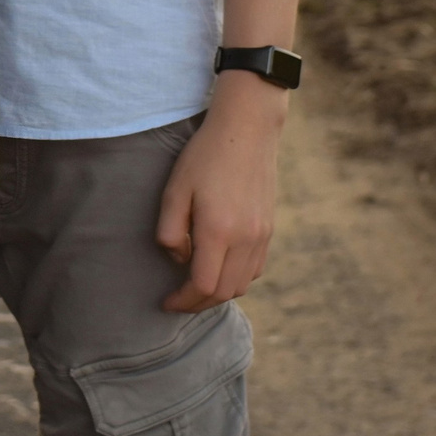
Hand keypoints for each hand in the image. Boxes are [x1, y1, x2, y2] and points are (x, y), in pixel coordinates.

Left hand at [156, 77, 286, 310]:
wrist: (247, 132)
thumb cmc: (203, 157)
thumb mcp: (175, 189)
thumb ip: (171, 230)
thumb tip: (179, 259)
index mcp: (219, 231)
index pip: (203, 285)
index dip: (183, 300)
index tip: (166, 303)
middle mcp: (246, 240)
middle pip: (225, 292)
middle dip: (199, 303)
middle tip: (177, 300)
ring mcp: (262, 236)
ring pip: (243, 284)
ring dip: (219, 292)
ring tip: (194, 286)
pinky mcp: (269, 230)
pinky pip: (255, 269)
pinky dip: (236, 278)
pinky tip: (218, 267)